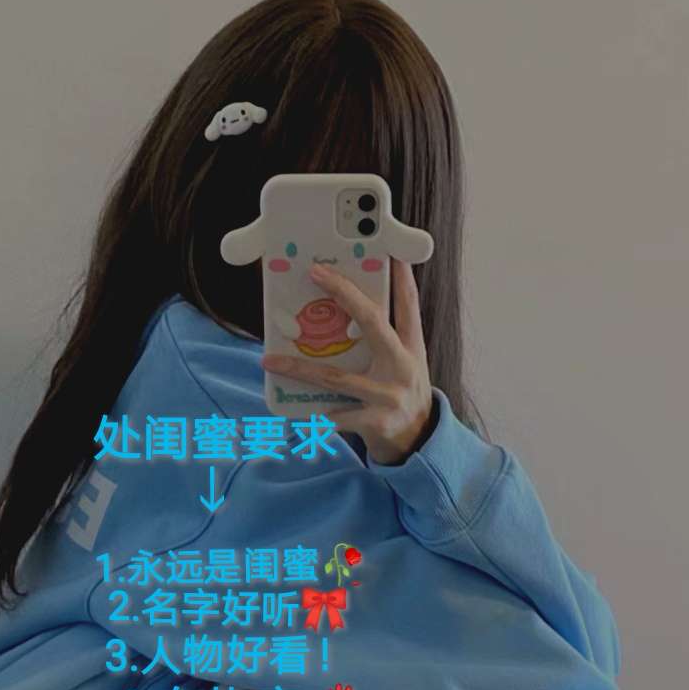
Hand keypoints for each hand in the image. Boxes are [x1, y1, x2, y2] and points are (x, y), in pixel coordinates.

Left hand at [261, 260, 433, 465]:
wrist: (419, 441)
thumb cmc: (401, 393)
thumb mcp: (405, 362)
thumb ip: (385, 338)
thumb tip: (348, 309)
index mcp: (411, 347)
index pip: (408, 304)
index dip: (399, 276)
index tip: (385, 249)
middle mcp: (402, 366)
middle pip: (372, 321)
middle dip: (344, 293)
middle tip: (316, 273)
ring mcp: (389, 395)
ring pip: (336, 376)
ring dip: (299, 369)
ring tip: (270, 360)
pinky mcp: (376, 422)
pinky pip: (335, 416)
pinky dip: (313, 416)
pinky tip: (292, 416)